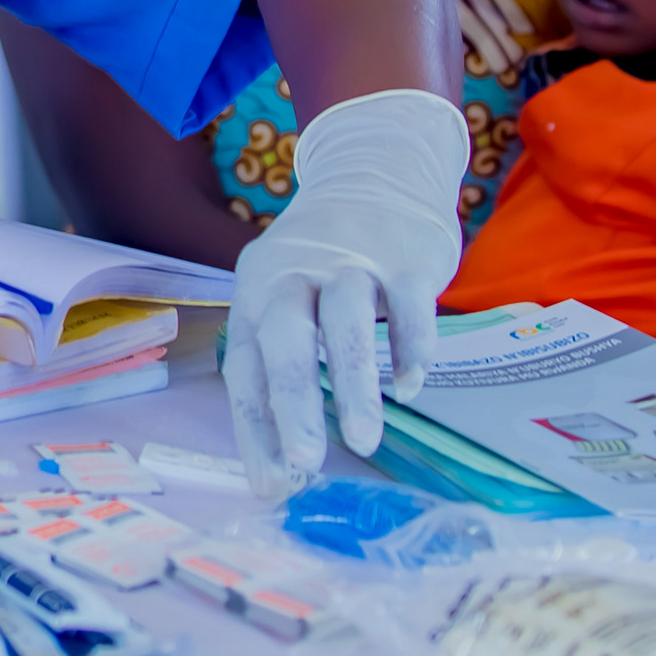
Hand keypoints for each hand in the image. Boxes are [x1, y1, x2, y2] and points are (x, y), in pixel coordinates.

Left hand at [223, 87, 467, 496]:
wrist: (377, 171)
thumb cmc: (324, 262)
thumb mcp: (288, 299)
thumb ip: (284, 372)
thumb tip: (281, 472)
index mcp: (256, 290)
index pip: (246, 366)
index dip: (255, 428)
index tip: (272, 484)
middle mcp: (295, 270)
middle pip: (285, 335)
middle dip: (293, 403)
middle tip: (306, 465)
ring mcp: (351, 258)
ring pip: (345, 320)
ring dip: (352, 384)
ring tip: (363, 442)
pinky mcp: (405, 255)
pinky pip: (407, 305)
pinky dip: (408, 349)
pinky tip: (409, 388)